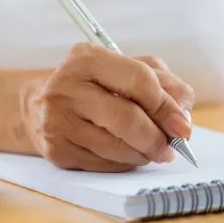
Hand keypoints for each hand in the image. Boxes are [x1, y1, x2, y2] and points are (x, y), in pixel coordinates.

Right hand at [19, 44, 194, 171]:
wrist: (39, 106)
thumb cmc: (95, 85)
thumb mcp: (129, 70)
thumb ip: (164, 83)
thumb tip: (184, 113)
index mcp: (87, 58)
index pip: (140, 81)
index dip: (167, 107)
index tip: (183, 125)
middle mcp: (66, 87)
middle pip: (127, 119)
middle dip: (157, 138)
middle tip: (170, 147)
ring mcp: (57, 121)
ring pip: (117, 148)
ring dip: (144, 154)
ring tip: (151, 150)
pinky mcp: (55, 150)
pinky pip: (103, 164)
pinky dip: (124, 163)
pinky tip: (126, 154)